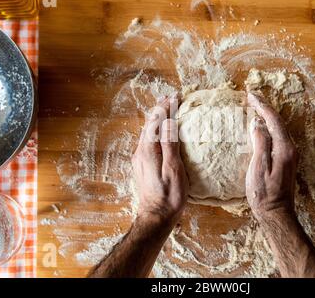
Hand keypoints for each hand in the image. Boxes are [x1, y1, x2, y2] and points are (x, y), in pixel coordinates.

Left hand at [132, 94, 188, 223]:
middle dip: (159, 110)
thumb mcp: (174, 169)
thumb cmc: (169, 196)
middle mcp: (140, 152)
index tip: (175, 97)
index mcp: (148, 150)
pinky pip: (146, 140)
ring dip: (155, 119)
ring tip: (163, 109)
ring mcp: (139, 159)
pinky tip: (158, 131)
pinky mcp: (141, 165)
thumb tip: (167, 122)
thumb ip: (169, 145)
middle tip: (169, 98)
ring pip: (146, 132)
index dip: (166, 108)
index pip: (156, 122)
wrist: (156, 216)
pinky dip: (154, 130)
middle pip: (148, 124)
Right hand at [246, 93, 297, 221]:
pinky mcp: (287, 160)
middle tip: (252, 97)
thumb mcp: (259, 167)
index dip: (262, 106)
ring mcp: (290, 154)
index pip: (273, 120)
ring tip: (255, 107)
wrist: (276, 213)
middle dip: (265, 107)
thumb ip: (260, 143)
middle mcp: (291, 148)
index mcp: (284, 148)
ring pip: (279, 128)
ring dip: (267, 116)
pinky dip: (269, 127)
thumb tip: (257, 123)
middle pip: (278, 121)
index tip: (250, 95)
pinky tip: (261, 127)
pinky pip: (278, 136)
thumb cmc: (264, 193)